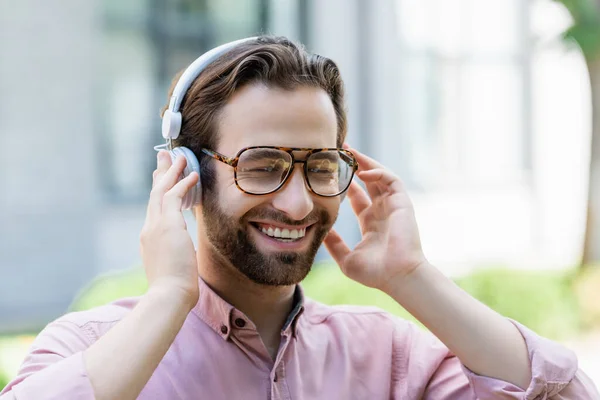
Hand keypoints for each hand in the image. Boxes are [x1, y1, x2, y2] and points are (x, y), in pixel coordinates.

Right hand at [139, 151, 199, 307]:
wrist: (168, 296)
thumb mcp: (173, 264)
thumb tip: (185, 249)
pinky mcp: (168, 226)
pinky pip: (175, 197)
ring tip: (180, 157)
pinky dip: (183, 184)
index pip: (154, 209)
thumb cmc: (174, 288)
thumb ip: (176, 252)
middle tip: (165, 156)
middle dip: (160, 174)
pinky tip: (193, 175)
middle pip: (154, 194)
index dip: (158, 191)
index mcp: (149, 239)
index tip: (162, 178)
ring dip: (172, 172)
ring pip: (161, 191)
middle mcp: (149, 229)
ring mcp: (156, 226)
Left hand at [323, 146, 427, 293]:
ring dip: (366, 162)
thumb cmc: (375, 272)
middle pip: (368, 181)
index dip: (345, 184)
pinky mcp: (402, 202)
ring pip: (379, 176)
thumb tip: (318, 230)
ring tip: (350, 150)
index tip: (330, 173)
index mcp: (370, 222)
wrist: (397, 277)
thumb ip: (333, 243)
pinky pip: (391, 180)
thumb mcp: (346, 257)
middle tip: (339, 151)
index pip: (356, 197)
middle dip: (355, 165)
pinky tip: (362, 172)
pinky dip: (378, 172)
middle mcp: (382, 211)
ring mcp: (392, 206)